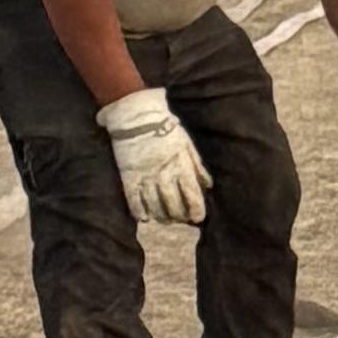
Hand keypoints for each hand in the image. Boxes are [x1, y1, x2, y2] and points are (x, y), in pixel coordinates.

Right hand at [99, 85, 208, 228]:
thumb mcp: (186, 144)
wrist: (136, 116)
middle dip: (179, 215)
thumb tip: (208, 185)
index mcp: (180, 166)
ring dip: (161, 216)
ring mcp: (145, 176)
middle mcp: (164, 174)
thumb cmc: (165, 128)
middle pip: (173, 203)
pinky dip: (138, 211)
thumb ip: (197, 166)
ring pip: (154, 204)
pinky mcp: (129, 176)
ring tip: (165, 221)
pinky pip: (133, 198)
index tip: (198, 218)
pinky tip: (143, 218)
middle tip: (181, 221)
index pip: (191, 193)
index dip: (196, 208)